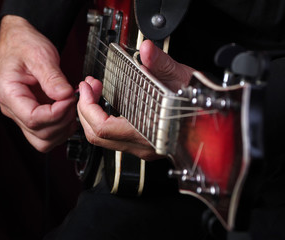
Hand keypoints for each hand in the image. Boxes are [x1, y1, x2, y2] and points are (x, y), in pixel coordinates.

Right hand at [0, 15, 76, 151]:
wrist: (19, 42)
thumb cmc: (24, 45)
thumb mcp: (39, 54)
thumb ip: (52, 77)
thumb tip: (65, 96)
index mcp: (7, 92)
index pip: (32, 118)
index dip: (56, 113)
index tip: (70, 98)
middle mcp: (11, 109)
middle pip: (39, 134)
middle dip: (63, 121)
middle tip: (74, 100)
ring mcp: (21, 115)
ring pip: (44, 141)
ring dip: (64, 128)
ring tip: (73, 106)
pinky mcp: (33, 116)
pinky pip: (48, 133)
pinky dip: (63, 127)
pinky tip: (70, 110)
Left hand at [77, 40, 194, 159]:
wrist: (217, 123)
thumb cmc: (204, 105)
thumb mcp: (184, 79)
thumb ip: (162, 64)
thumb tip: (147, 50)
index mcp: (148, 132)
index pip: (103, 127)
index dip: (88, 106)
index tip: (87, 87)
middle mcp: (142, 145)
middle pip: (96, 135)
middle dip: (85, 108)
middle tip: (88, 87)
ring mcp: (141, 147)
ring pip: (103, 139)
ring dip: (92, 114)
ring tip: (94, 92)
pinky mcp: (142, 143)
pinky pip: (113, 137)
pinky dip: (103, 118)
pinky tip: (107, 102)